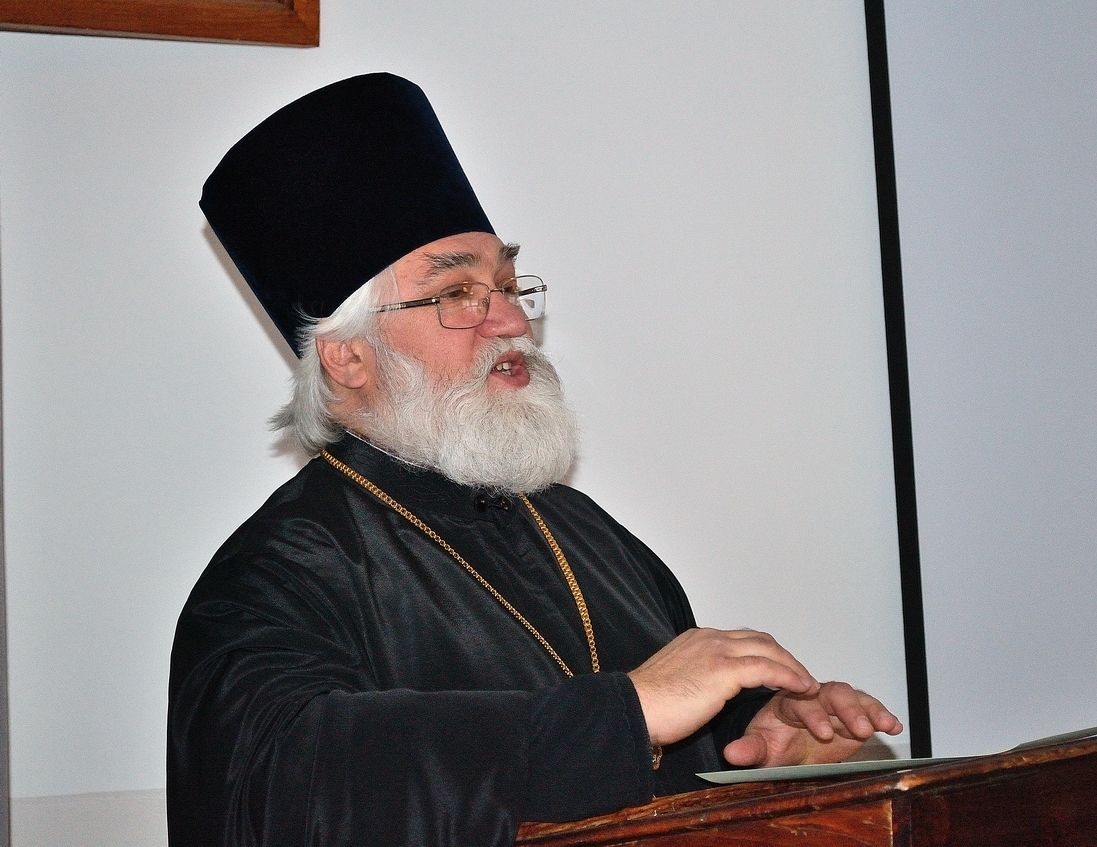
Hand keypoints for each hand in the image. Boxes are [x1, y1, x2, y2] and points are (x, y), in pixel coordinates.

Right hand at [628, 628, 818, 746]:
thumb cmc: (648, 704)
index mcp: (697, 639)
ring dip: (792, 666)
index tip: (778, 669)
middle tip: (800, 676)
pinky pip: (767, 668)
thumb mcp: (673, 680)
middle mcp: (709, 638)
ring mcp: (717, 651)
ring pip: (768, 649)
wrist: (632, 708)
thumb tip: (701, 688)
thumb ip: (693, 675)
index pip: (741, 638)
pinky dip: (788, 676)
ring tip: (807, 684)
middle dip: (784, 656)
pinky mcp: (724, 671)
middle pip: (760, 639)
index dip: (764, 652)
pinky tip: (801, 689)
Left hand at [723, 681, 902, 766]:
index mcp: (788, 700)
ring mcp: (834, 705)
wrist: (788, 746)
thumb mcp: (761, 748)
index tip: (823, 731)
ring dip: (866, 711)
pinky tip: (893, 725)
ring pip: (852, 698)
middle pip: (831, 693)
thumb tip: (731, 754)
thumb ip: (750, 749)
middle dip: (846, 710)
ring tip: (878, 726)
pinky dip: (882, 715)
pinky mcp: (853, 715)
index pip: (802, 700)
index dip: (814, 714)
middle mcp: (813, 697)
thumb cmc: (773, 742)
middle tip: (858, 729)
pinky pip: (869, 709)